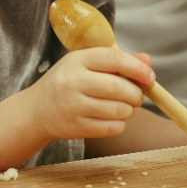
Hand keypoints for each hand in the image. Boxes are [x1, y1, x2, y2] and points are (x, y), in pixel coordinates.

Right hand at [25, 48, 153, 141]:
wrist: (36, 110)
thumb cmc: (67, 82)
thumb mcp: (86, 64)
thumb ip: (116, 61)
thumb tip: (147, 60)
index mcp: (76, 60)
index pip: (113, 59)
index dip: (136, 67)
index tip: (150, 76)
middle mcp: (73, 82)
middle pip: (119, 88)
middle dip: (136, 94)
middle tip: (136, 96)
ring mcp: (73, 106)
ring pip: (119, 110)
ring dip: (129, 110)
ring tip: (123, 106)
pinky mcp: (76, 127)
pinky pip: (112, 128)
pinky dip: (120, 124)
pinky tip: (112, 119)